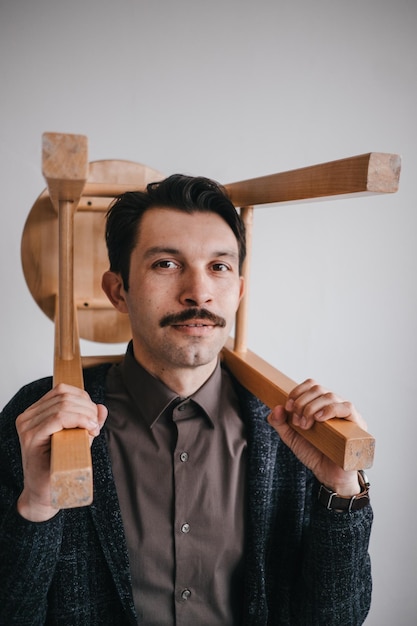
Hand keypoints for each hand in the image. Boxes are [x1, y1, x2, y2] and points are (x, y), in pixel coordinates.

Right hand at [16, 384, 107, 521]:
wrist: (44, 493)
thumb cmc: (59, 467)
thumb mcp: (78, 440)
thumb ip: (89, 422)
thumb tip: (102, 407)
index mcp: (36, 413)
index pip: (62, 390)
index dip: (83, 398)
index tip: (94, 417)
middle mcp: (28, 417)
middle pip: (64, 396)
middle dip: (87, 408)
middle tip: (96, 426)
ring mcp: (27, 426)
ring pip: (63, 406)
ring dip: (85, 415)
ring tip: (93, 430)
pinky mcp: (31, 438)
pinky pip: (58, 418)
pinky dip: (78, 420)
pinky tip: (89, 431)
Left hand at [268, 379, 365, 496]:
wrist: (329, 475)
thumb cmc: (314, 454)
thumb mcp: (291, 437)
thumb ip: (280, 423)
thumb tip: (277, 407)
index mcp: (321, 405)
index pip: (311, 385)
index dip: (297, 392)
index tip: (287, 407)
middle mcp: (335, 405)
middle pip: (318, 389)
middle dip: (302, 403)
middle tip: (297, 421)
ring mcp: (346, 414)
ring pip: (330, 396)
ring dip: (312, 408)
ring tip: (305, 424)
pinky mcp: (356, 424)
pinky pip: (347, 407)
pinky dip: (330, 409)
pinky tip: (319, 419)